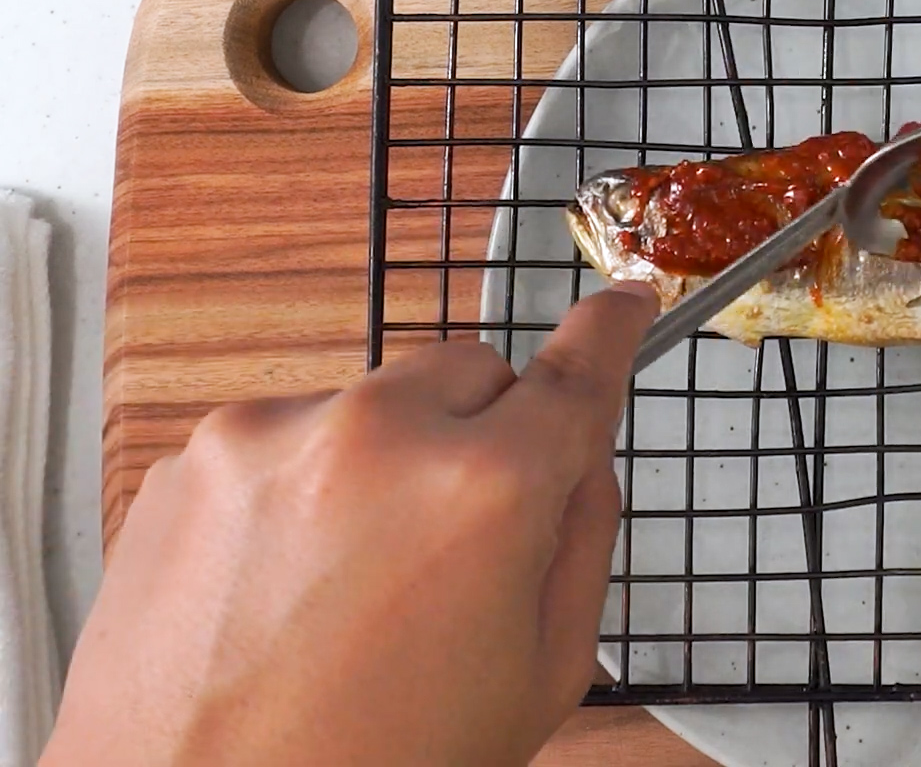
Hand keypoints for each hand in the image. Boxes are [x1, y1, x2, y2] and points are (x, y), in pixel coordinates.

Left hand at [42, 283, 658, 766]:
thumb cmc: (368, 765)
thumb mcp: (540, 675)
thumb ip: (582, 541)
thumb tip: (579, 458)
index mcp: (481, 492)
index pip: (574, 373)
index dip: (608, 334)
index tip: (622, 305)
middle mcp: (373, 436)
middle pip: (473, 373)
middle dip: (485, 434)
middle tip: (462, 538)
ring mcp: (269, 438)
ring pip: (375, 404)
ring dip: (389, 460)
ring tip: (354, 583)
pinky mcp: (193, 458)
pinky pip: (289, 438)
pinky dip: (306, 488)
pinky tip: (289, 584)